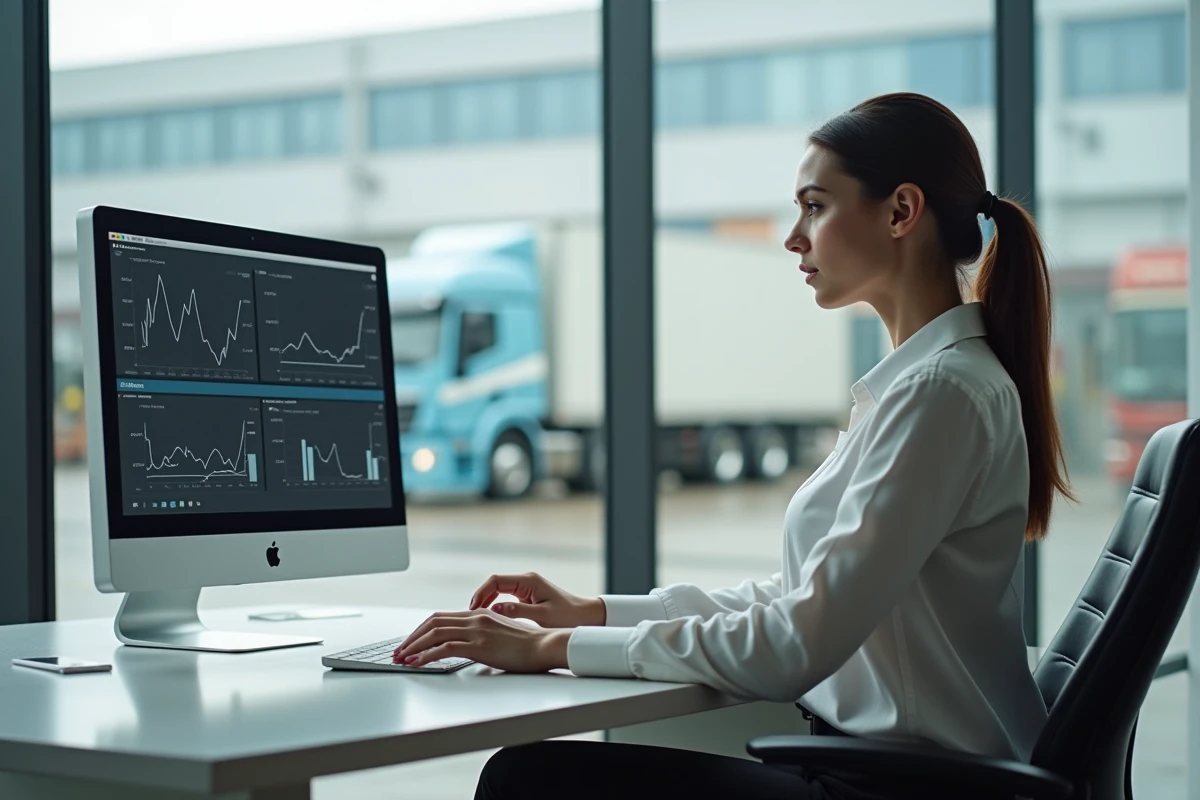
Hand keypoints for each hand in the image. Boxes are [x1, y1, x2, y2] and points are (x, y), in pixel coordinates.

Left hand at [393, 609, 570, 671]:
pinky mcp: (479, 645)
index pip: (441, 617)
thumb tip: (465, 646)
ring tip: (402, 658)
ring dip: (413, 646)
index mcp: (479, 614)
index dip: (421, 629)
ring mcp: (476, 631)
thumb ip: (482, 635)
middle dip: (412, 637)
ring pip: (434, 633)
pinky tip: (417, 663)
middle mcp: (475, 618)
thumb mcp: (501, 635)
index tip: (410, 642)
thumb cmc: (528, 646)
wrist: (545, 646)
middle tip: (399, 651)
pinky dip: (425, 656)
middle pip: (433, 622)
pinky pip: (444, 648)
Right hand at [468, 572, 604, 628]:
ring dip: (487, 601)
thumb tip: (494, 609)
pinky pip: (506, 596)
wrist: (586, 617)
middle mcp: (526, 580)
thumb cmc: (568, 616)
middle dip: (480, 597)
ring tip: (476, 617)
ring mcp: (527, 587)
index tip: (472, 608)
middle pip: (495, 584)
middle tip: (469, 615)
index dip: (481, 593)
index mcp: (528, 581)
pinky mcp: (528, 595)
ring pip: (499, 590)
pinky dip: (495, 604)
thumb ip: (517, 612)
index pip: (496, 581)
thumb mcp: (542, 616)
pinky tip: (490, 618)